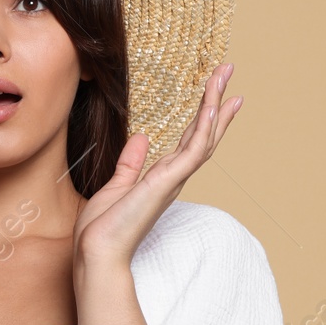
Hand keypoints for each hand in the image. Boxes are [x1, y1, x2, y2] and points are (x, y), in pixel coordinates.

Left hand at [72, 63, 241, 269]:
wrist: (97, 253)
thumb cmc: (103, 229)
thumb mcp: (115, 186)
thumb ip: (130, 162)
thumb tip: (142, 138)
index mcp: (162, 178)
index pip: (189, 140)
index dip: (204, 117)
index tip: (216, 95)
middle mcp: (173, 178)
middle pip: (203, 133)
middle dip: (216, 101)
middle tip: (228, 71)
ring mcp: (172, 180)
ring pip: (203, 137)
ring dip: (214, 105)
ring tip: (224, 76)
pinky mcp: (166, 184)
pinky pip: (192, 153)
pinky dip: (203, 129)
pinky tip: (211, 107)